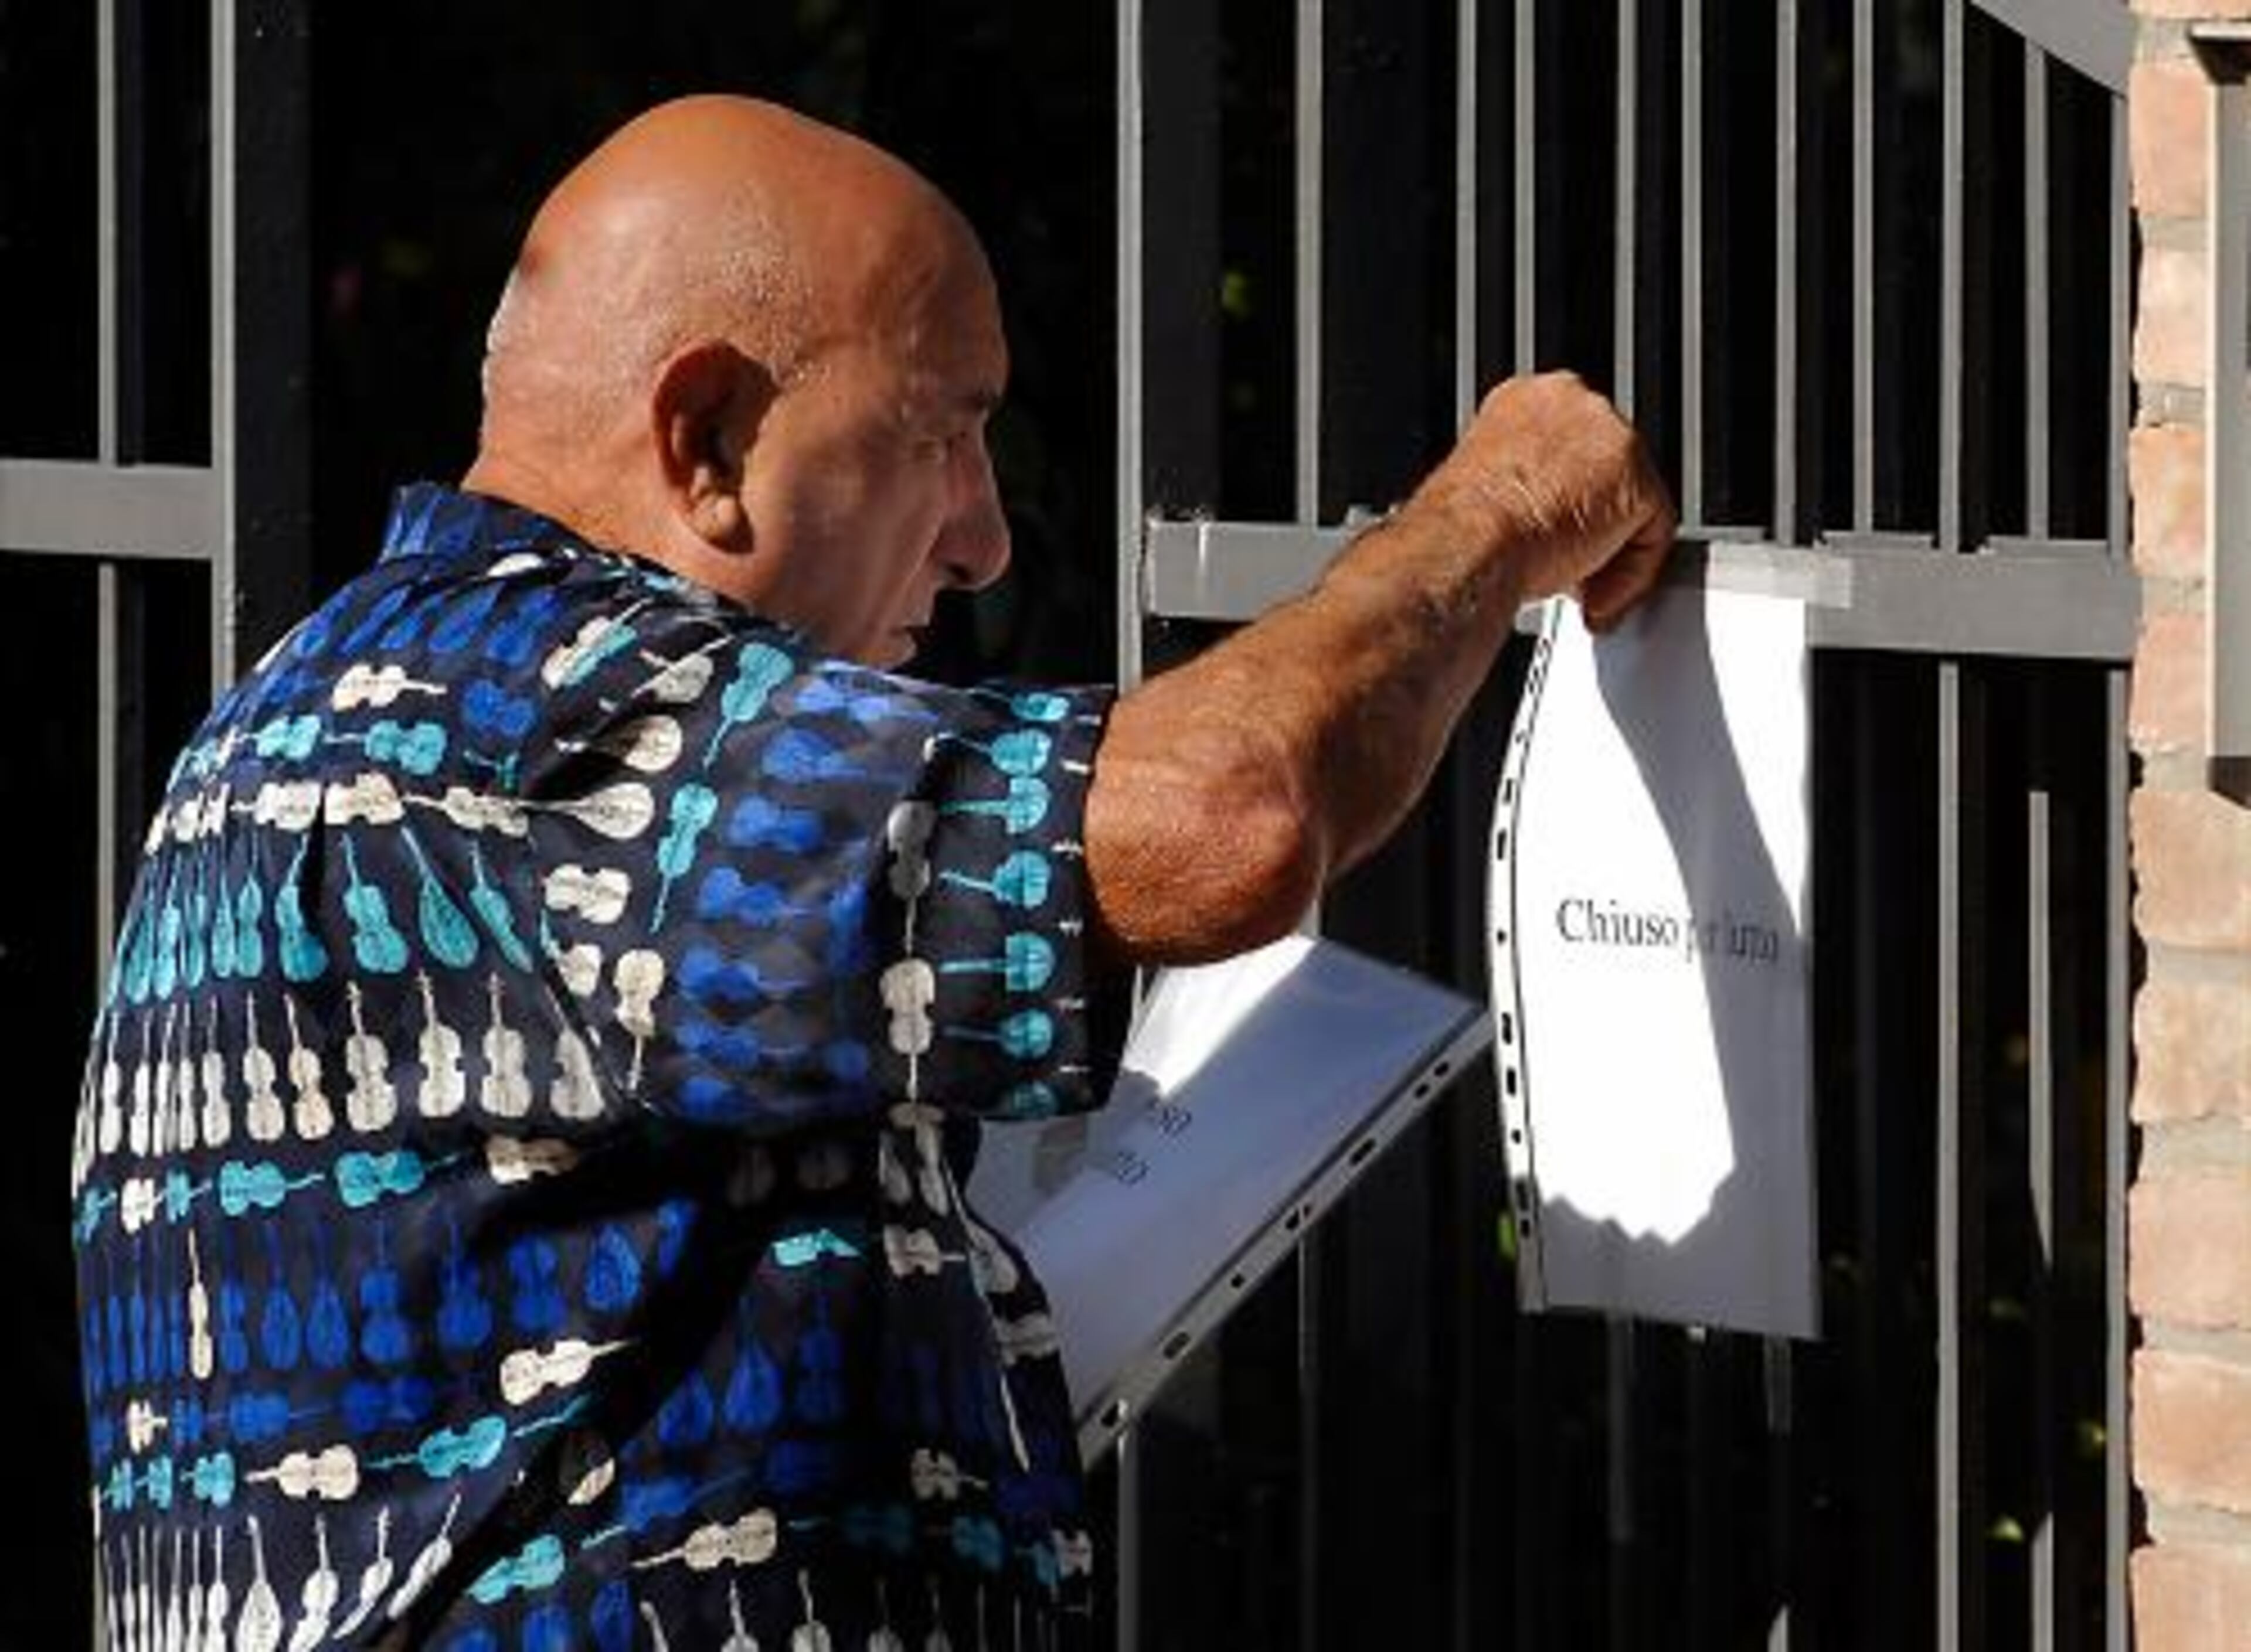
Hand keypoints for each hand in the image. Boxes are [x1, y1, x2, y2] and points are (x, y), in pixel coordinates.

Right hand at [1408, 372, 1675, 629]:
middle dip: (1597, 523)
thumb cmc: (1462, 531)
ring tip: (1578, 587)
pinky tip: (1593, 596)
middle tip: (1570, 567)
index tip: (1555, 534)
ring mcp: (1610, 434)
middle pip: (1612, 472)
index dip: (1568, 499)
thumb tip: (1542, 517)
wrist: (1468, 542)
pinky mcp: (1638, 475)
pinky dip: (1630, 575)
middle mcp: (1572, 403)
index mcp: (1526, 399)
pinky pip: (1652, 534)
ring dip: (1611, 553)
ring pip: (1634, 503)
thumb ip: (1527, 488)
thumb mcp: (1490, 494)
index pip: (1573, 446)